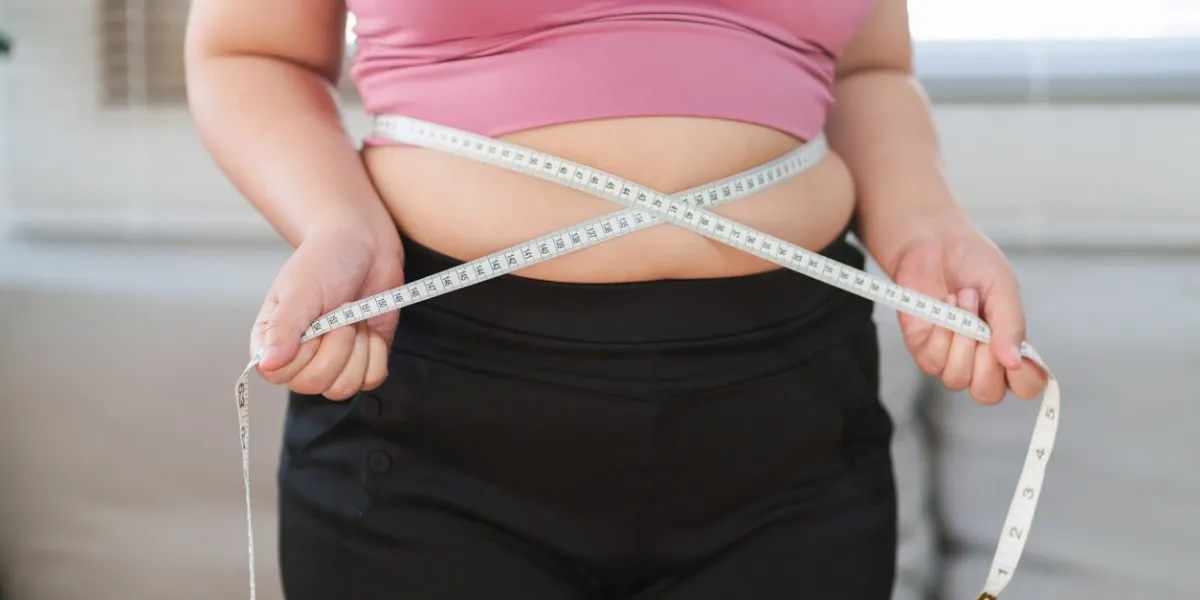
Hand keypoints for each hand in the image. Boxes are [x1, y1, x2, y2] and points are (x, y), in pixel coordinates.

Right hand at [250, 223, 403, 399]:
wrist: (366, 246)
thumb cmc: (326, 261)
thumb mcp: (301, 291)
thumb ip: (283, 329)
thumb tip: (266, 364)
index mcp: (272, 342)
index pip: (280, 375)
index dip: (305, 352)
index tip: (317, 319)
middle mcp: (299, 359)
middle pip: (316, 384)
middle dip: (338, 345)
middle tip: (340, 312)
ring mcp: (332, 363)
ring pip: (344, 387)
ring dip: (358, 348)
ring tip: (353, 318)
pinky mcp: (363, 362)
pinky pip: (372, 379)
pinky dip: (377, 352)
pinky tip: (369, 328)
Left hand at [882, 209, 1047, 404]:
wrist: (933, 242)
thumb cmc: (973, 263)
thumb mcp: (1003, 288)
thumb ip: (1011, 325)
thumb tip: (1014, 362)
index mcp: (1009, 346)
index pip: (1025, 385)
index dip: (1025, 379)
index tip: (1019, 355)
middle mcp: (981, 358)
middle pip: (987, 394)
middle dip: (987, 361)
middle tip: (984, 323)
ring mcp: (950, 356)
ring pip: (958, 379)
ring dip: (962, 339)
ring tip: (963, 300)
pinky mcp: (923, 349)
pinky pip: (933, 362)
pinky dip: (941, 334)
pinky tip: (944, 306)